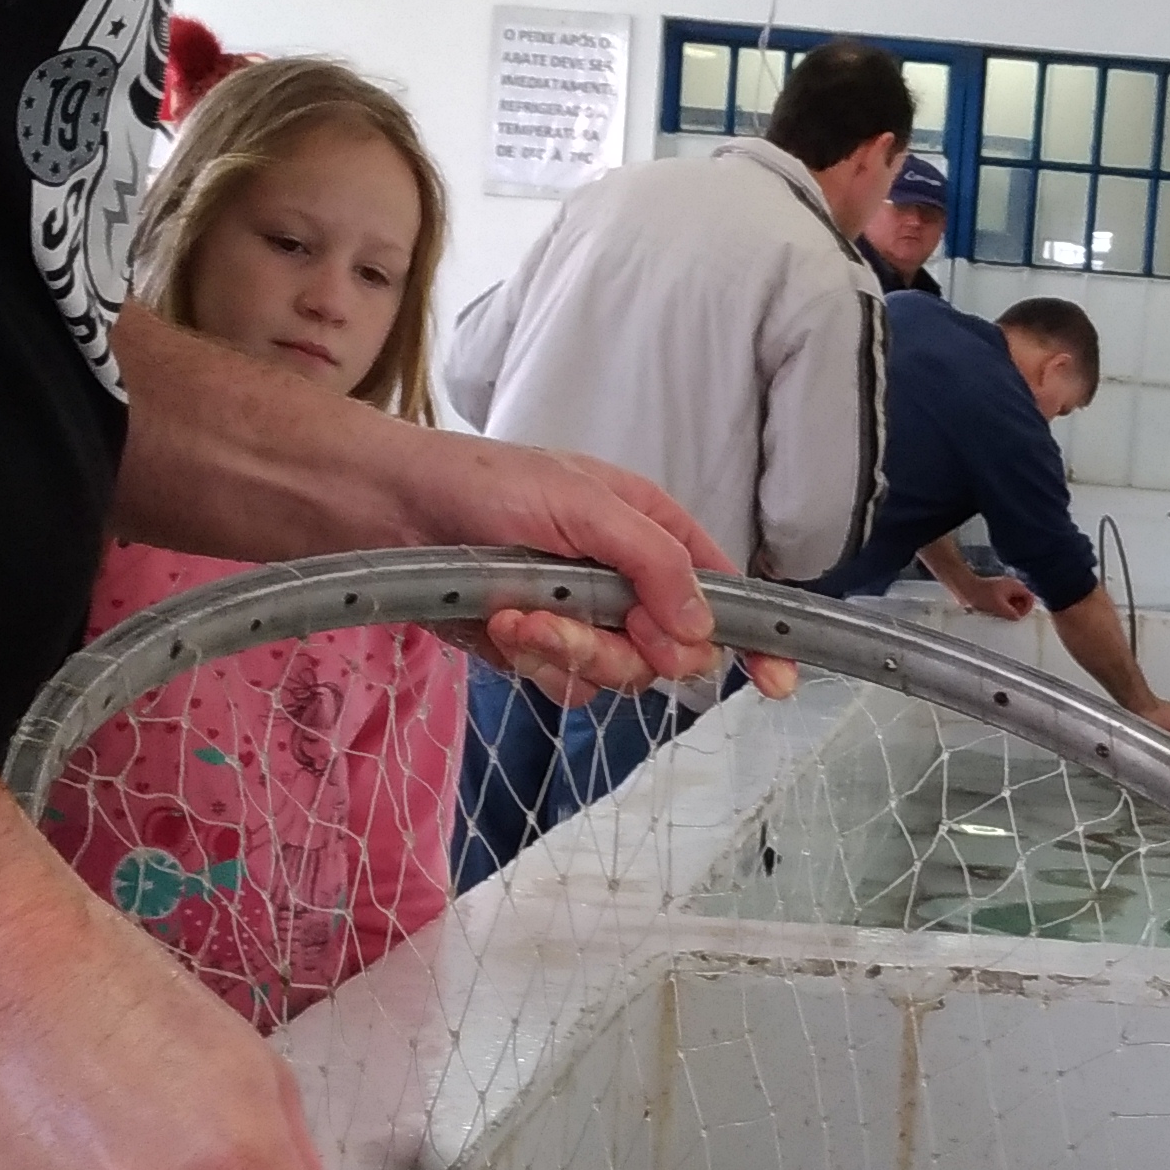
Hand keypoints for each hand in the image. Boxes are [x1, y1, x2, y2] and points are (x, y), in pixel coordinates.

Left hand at [415, 439, 796, 707]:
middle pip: (671, 651)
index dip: (754, 636)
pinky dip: (535, 659)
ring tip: (521, 614)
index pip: (722, 591)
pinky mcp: (538, 649)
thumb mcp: (584, 504)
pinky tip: (501, 624)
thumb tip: (704, 627)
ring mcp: (584, 619)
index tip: (777, 678)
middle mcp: (627, 581)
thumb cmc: (488, 485)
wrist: (393, 511)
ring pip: (618, 675)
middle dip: (630, 647)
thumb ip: (652, 562)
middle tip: (592, 623)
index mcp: (653, 533)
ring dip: (570, 650)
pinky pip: (564, 684)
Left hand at [963, 571, 1036, 621]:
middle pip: (1023, 601)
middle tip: (1010, 618)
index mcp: (1015, 586)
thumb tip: (1018, 618)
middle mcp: (1011, 587)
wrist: (966, 589)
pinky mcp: (997, 595)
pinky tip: (997, 614)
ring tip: (1002, 616)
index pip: (1030, 598)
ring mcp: (1004, 590)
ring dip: (1010, 611)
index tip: (1019, 617)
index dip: (1026, 609)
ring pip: (1014, 603)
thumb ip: (1012, 613)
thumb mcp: (999, 606)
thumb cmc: (982, 594)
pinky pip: (1005, 604)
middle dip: (1018, 611)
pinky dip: (1003, 610)